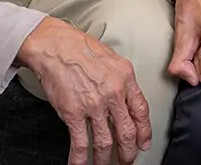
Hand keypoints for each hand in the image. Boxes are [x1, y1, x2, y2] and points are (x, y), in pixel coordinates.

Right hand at [17, 17, 150, 164]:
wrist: (55, 46)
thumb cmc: (81, 48)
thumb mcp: (112, 58)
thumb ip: (122, 79)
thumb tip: (127, 97)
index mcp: (125, 78)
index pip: (141, 111)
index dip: (144, 131)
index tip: (144, 143)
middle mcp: (112, 94)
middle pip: (126, 131)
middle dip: (128, 152)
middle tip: (127, 160)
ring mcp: (93, 105)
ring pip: (105, 142)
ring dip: (106, 159)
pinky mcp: (73, 113)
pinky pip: (80, 143)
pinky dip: (80, 159)